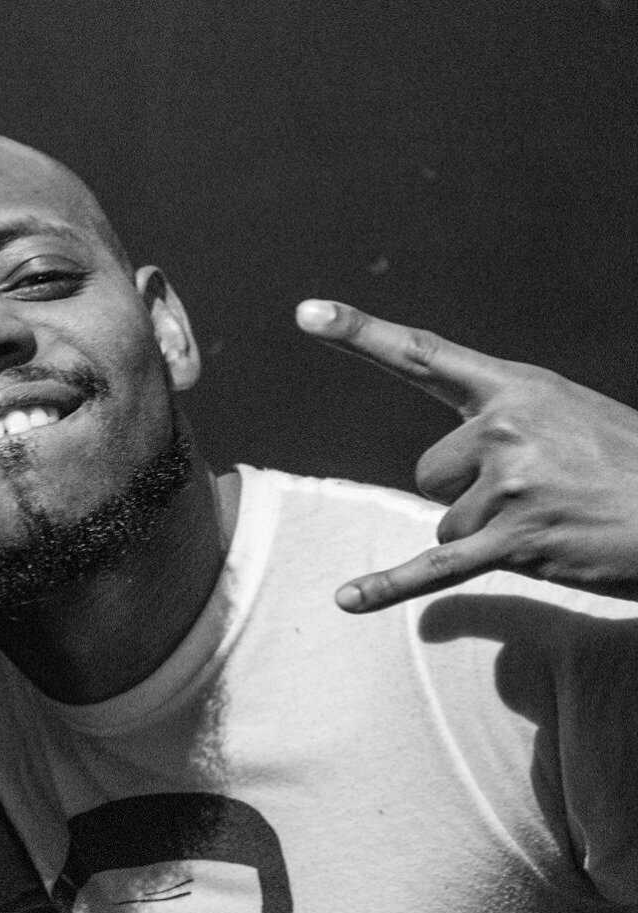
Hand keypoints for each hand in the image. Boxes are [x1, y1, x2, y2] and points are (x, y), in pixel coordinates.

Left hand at [296, 299, 637, 610]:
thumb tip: (440, 470)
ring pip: (444, 523)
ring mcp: (511, 485)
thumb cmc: (628, 467)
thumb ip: (504, 425)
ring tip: (554, 523)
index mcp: (518, 388)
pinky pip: (436, 568)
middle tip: (542, 494)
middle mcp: (507, 428)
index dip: (360, 332)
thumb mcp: (571, 418)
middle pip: (429, 474)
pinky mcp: (518, 542)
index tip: (306, 313)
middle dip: (470, 493)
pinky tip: (347, 600)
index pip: (423, 355)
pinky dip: (389, 589)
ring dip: (487, 535)